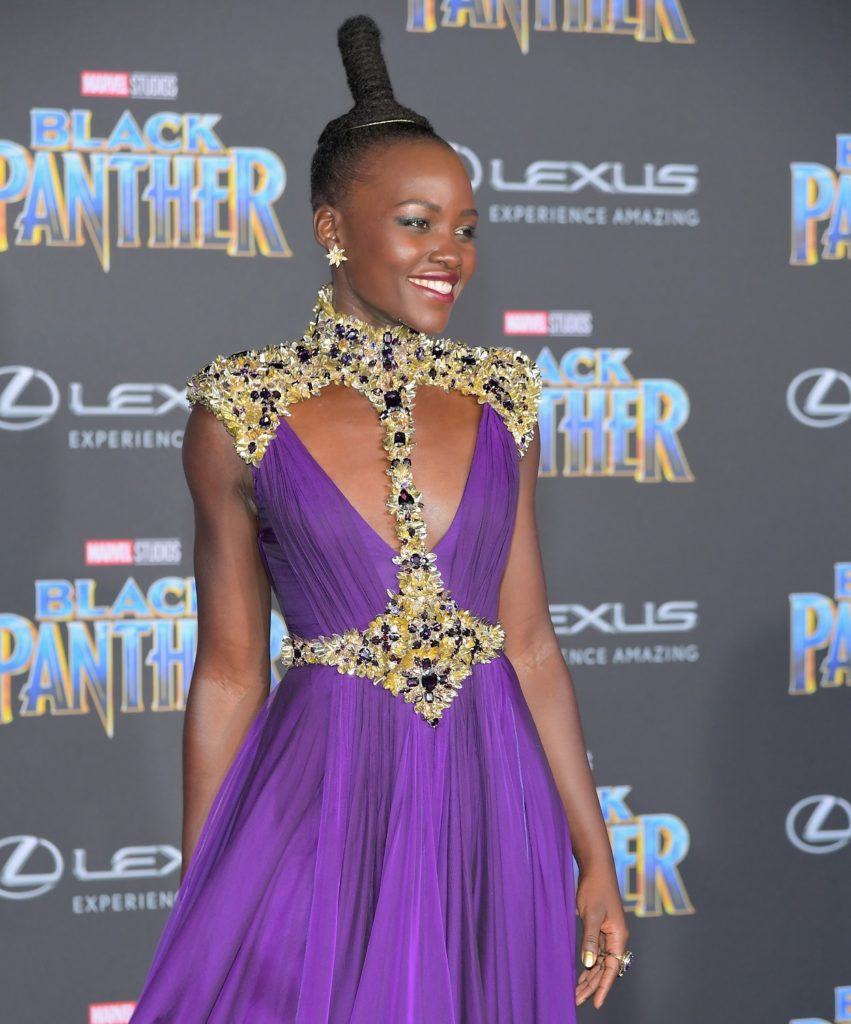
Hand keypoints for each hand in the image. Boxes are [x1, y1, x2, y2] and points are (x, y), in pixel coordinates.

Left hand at [574, 868, 628, 1009]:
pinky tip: (582, 974)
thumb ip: (590, 939)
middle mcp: (616, 938)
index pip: (612, 968)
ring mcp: (608, 933)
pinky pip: (596, 952)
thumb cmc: (595, 888)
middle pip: (605, 968)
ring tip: (577, 993)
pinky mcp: (600, 928)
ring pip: (600, 962)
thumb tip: (589, 963)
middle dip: (592, 985)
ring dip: (589, 977)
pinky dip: (589, 964)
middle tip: (577, 1000)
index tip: (595, 1002)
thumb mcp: (591, 914)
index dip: (603, 986)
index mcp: (618, 936)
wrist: (596, 868)